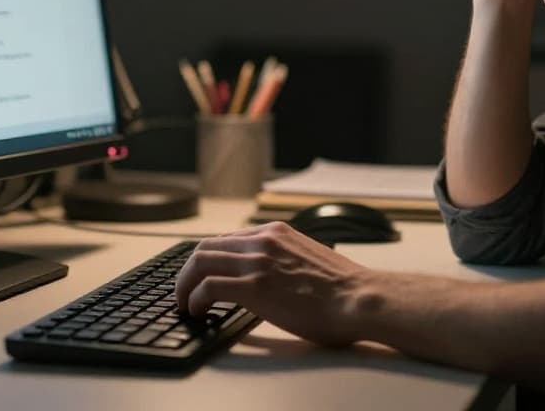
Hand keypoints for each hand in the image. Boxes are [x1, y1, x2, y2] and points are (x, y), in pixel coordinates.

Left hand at [175, 222, 372, 347]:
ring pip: (200, 262)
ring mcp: (257, 261)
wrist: (359, 299)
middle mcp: (263, 240)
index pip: (227, 239)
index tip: (202, 276)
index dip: (209, 260)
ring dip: (185, 285)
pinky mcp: (254, 286)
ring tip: (185, 304)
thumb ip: (283, 259)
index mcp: (276, 233)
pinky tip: (198, 311)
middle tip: (185, 291)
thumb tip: (269, 277)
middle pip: (206, 247)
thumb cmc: (343, 289)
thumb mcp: (307, 259)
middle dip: (188, 271)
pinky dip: (195, 299)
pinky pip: (208, 287)